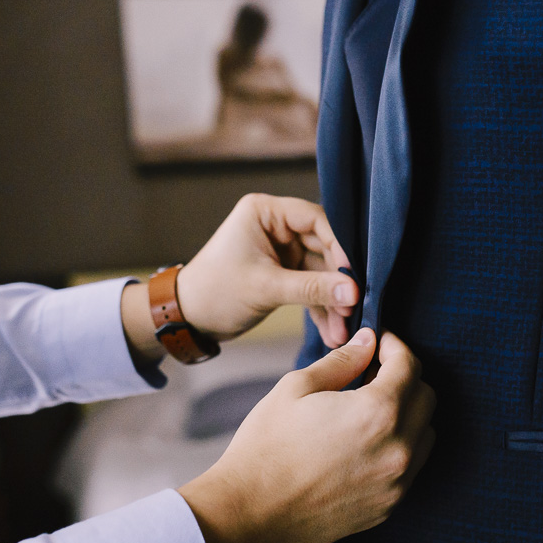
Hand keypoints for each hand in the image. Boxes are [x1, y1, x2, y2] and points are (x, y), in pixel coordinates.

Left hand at [177, 193, 357, 346]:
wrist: (188, 318)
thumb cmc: (215, 293)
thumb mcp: (266, 289)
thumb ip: (312, 288)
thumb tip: (353, 291)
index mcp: (265, 212)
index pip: (315, 220)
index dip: (338, 246)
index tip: (354, 276)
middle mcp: (274, 226)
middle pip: (322, 247)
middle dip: (337, 282)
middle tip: (353, 308)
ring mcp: (280, 250)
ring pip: (319, 271)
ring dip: (331, 300)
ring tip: (343, 328)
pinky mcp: (282, 272)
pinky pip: (309, 286)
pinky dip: (319, 307)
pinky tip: (331, 330)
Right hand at [178, 328, 435, 542]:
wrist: (250, 512)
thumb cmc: (266, 447)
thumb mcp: (296, 388)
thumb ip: (342, 361)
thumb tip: (368, 342)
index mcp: (377, 413)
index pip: (410, 366)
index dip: (394, 346)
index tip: (378, 343)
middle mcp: (398, 450)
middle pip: (425, 398)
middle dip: (405, 377)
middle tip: (372, 373)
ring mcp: (396, 484)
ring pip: (425, 435)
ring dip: (408, 414)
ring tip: (369, 410)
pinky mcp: (387, 507)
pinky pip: (411, 468)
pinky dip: (399, 447)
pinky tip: (365, 443)